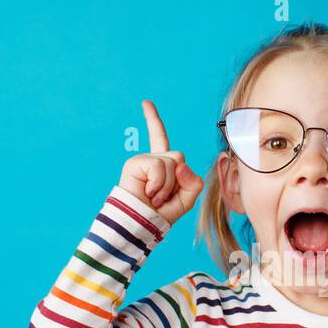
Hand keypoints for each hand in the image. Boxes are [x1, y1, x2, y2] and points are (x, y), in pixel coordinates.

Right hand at [118, 99, 204, 225]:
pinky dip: (158, 184)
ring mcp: (141, 161)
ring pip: (171, 162)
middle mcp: (150, 160)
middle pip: (178, 156)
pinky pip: (158, 166)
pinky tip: (148, 193)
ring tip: (154, 197)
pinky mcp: (134, 164)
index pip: (159, 138)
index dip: (152, 120)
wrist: (141, 225)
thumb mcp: (186, 198)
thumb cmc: (161, 214)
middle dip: (177, 180)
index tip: (145, 102)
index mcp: (161, 165)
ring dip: (167, 185)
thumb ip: (193, 181)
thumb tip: (180, 164)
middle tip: (162, 196)